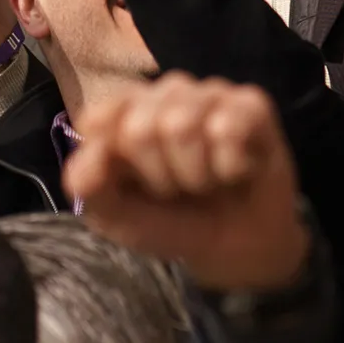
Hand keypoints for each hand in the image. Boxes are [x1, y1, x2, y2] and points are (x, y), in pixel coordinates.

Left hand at [66, 73, 309, 292]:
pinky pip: (229, 127)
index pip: (101, 116)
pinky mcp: (253, 104)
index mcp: (127, 111)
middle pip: (143, 126)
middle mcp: (168, 92)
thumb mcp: (118, 217)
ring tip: (206, 181)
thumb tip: (89, 151)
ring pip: (184, 124)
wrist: (235, 250)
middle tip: (177, 189)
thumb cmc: (172, 223)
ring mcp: (211, 93)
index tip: (132, 183)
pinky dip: (230, 166)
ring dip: (195, 174)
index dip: (117, 162)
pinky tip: (236, 170)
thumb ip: (89, 186)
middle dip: (160, 176)